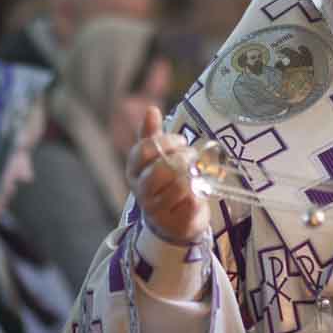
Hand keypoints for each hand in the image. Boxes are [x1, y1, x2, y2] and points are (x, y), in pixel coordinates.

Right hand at [126, 106, 209, 243]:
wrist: (173, 222)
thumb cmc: (164, 184)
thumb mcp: (156, 158)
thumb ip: (152, 135)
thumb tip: (151, 109)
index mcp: (133, 170)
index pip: (145, 149)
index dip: (167, 142)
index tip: (181, 142)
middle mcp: (140, 189)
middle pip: (162, 168)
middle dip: (182, 158)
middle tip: (192, 157)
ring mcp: (156, 208)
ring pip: (178, 185)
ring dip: (193, 175)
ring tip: (197, 173)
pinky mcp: (175, 222)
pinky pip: (191, 202)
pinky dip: (199, 193)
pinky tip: (198, 191)